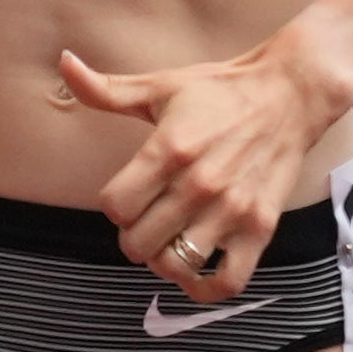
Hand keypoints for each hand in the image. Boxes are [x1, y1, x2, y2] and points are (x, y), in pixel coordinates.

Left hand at [57, 38, 336, 299]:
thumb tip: (63, 62)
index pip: (114, 206)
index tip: (127, 194)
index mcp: (169, 150)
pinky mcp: (260, 227)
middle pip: (138, 243)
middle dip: (133, 236)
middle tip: (146, 221)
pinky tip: (194, 274)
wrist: (289, 94)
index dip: (113, 205)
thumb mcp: (159, 86)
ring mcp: (231, 210)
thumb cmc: (221, 90)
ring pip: (176, 265)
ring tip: (169, 242)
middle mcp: (198, 184)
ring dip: (164, 260)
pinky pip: (228, 282)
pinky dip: (205, 289)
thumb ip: (106, 89)